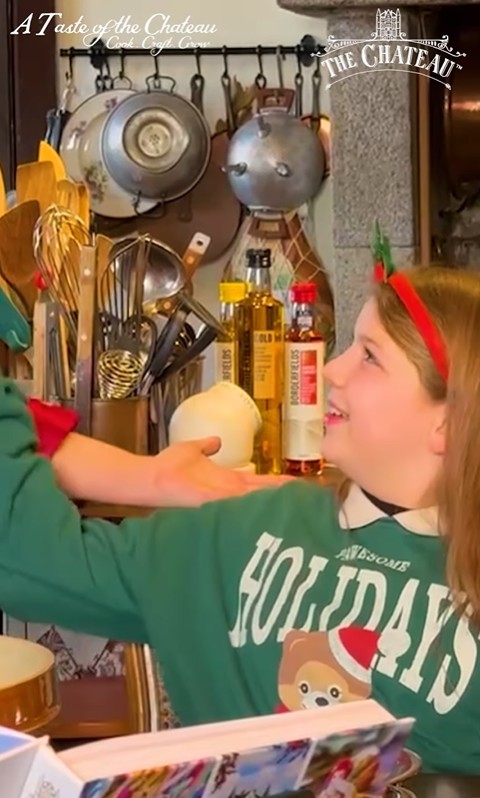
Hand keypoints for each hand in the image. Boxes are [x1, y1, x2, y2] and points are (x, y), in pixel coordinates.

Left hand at [151, 436, 293, 506]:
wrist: (151, 477)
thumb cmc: (169, 466)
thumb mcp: (192, 450)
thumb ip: (206, 446)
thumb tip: (216, 441)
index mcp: (229, 481)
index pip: (261, 483)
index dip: (280, 483)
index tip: (300, 483)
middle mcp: (230, 492)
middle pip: (265, 494)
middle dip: (286, 496)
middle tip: (313, 500)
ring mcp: (223, 498)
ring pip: (256, 499)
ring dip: (276, 501)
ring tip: (301, 504)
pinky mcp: (213, 500)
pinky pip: (237, 502)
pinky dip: (254, 503)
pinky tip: (272, 505)